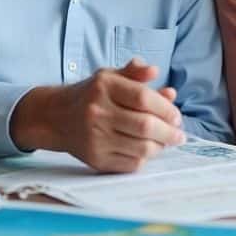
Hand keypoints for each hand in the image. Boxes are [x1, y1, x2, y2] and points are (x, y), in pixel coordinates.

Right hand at [10, 58, 185, 172]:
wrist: (55, 118)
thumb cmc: (91, 95)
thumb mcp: (110, 76)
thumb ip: (135, 73)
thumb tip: (156, 72)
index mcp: (104, 87)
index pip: (143, 98)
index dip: (165, 108)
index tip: (176, 116)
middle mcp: (98, 112)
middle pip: (145, 125)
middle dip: (169, 132)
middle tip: (179, 134)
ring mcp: (95, 138)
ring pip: (141, 148)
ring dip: (160, 146)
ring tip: (165, 142)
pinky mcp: (95, 159)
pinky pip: (131, 163)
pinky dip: (145, 158)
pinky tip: (147, 150)